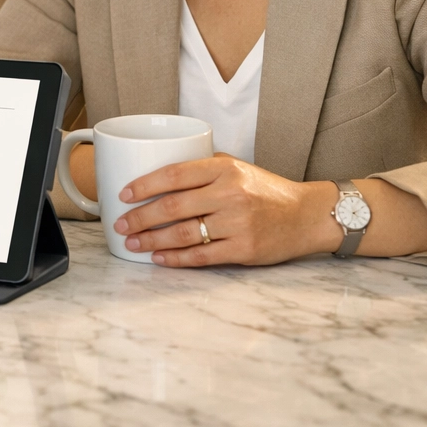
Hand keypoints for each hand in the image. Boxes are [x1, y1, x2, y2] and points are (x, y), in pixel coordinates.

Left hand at [111, 153, 338, 265]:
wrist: (306, 215)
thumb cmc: (267, 191)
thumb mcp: (237, 167)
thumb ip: (203, 168)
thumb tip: (159, 171)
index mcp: (224, 169)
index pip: (174, 174)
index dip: (144, 185)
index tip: (124, 194)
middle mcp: (230, 194)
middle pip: (173, 207)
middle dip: (140, 217)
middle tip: (120, 223)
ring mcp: (237, 223)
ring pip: (183, 234)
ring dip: (152, 240)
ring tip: (132, 242)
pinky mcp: (244, 249)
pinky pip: (201, 256)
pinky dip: (176, 259)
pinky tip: (158, 258)